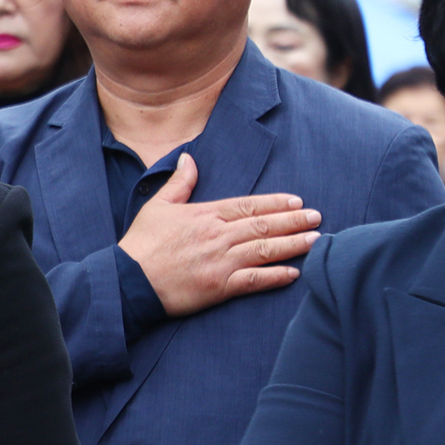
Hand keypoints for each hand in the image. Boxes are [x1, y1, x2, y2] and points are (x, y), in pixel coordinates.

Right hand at [117, 154, 320, 316]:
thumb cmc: (141, 244)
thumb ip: (179, 183)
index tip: (296, 201)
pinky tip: (294, 272)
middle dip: (293, 221)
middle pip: (263, 225)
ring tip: (314, 239)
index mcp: (205, 215)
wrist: (128, 280)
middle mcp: (218, 236)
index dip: (275, 203)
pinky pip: (255, 280)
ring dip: (292, 244)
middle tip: (316, 217)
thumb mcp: (157, 206)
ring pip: (265, 250)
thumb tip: (188, 158)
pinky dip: (276, 276)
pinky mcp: (219, 286)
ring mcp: (221, 262)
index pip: (249, 205)